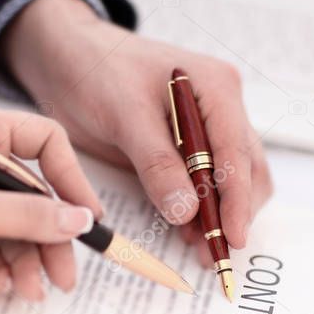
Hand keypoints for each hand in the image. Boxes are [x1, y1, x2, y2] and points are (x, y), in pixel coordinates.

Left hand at [0, 0, 272, 260]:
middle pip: (246, 169)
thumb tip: (187, 212)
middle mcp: (221, 107)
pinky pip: (205, 182)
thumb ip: (157, 163)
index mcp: (216, 87)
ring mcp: (208, 128)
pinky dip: (201, 209)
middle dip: (233, 213)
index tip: (232, 236)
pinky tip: (187, 231)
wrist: (68, 60)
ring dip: (219, 216)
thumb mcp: (124, 114)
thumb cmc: (96, 72)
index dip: (238, 198)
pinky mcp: (188, 147)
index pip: (237, 150)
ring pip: (232, 180)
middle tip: (214, 254)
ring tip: (200, 249)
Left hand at [0, 103, 102, 299]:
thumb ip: (27, 217)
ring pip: (15, 231)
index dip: (72, 181)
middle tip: (64, 278)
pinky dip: (0, 269)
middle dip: (50, 240)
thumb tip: (80, 221)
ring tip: (28, 292)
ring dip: (25, 263)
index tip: (87, 219)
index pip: (46, 145)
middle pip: (35, 199)